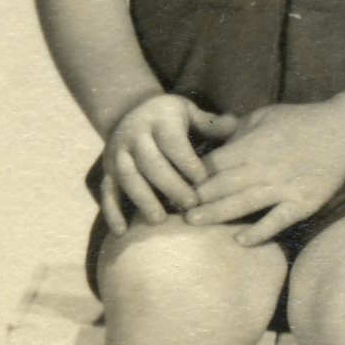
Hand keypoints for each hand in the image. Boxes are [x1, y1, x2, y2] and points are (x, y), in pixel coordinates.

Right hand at [100, 94, 238, 233]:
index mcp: (158, 119)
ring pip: (127, 178)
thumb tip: (237, 125)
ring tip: (159, 220)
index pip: (172, 142)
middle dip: (170, 185)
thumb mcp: (189, 112)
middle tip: (190, 205)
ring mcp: (117, 154)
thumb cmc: (171, 117)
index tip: (204, 181)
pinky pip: (106, 192)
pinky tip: (122, 232)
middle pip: (150, 162)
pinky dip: (112, 212)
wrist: (130, 112)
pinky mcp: (106, 171)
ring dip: (142, 199)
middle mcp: (134, 135)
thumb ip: (211, 123)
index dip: (187, 162)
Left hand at [185, 102, 344, 244]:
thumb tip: (205, 129)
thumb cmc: (301, 121)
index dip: (190, 175)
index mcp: (253, 144)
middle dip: (196, 197)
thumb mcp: (264, 115)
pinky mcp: (303, 203)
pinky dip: (260, 231)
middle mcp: (266, 167)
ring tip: (193, 222)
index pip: (213, 163)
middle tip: (172, 210)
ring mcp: (285, 187)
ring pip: (244, 204)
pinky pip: (278, 220)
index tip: (172, 186)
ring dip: (216, 214)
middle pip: (223, 185)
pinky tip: (240, 240)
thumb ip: (234, 127)